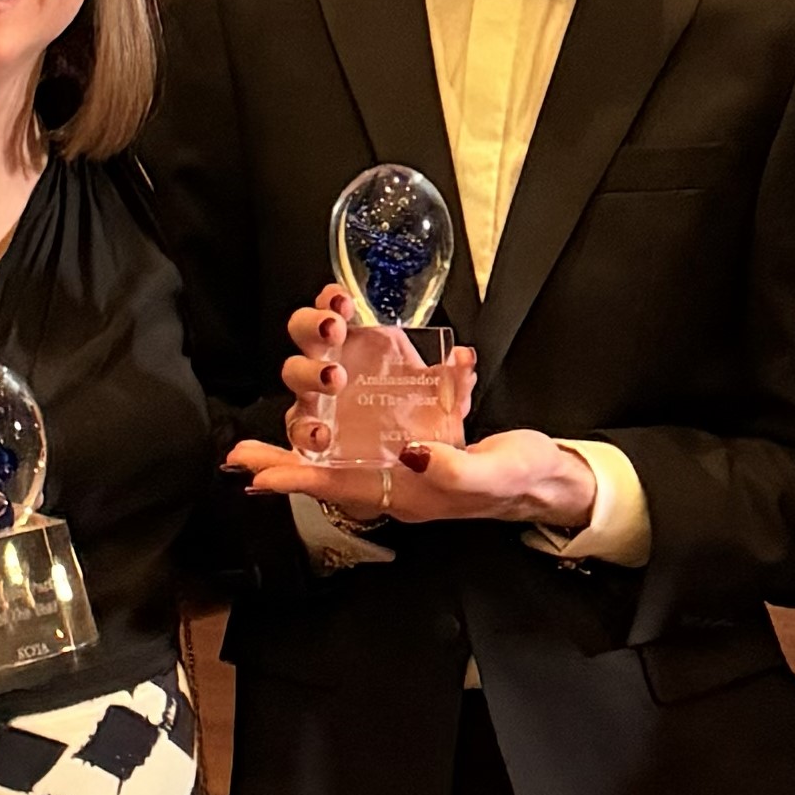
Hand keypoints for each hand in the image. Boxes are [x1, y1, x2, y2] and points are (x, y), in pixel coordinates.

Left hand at [243, 286, 587, 529]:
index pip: (326, 481)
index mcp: (391, 488)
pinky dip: (370, 328)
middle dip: (310, 395)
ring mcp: (393, 418)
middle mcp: (380, 453)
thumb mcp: (488, 480)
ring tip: (332, 315)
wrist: (546, 468)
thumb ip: (450, 469)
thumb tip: (409, 451)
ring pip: (339, 386)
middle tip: (326, 370)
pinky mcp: (413, 387)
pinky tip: (356, 306)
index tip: (248, 464)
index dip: (286, 472)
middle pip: (322, 426)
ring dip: (327, 349)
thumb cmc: (516, 482)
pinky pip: (383, 357)